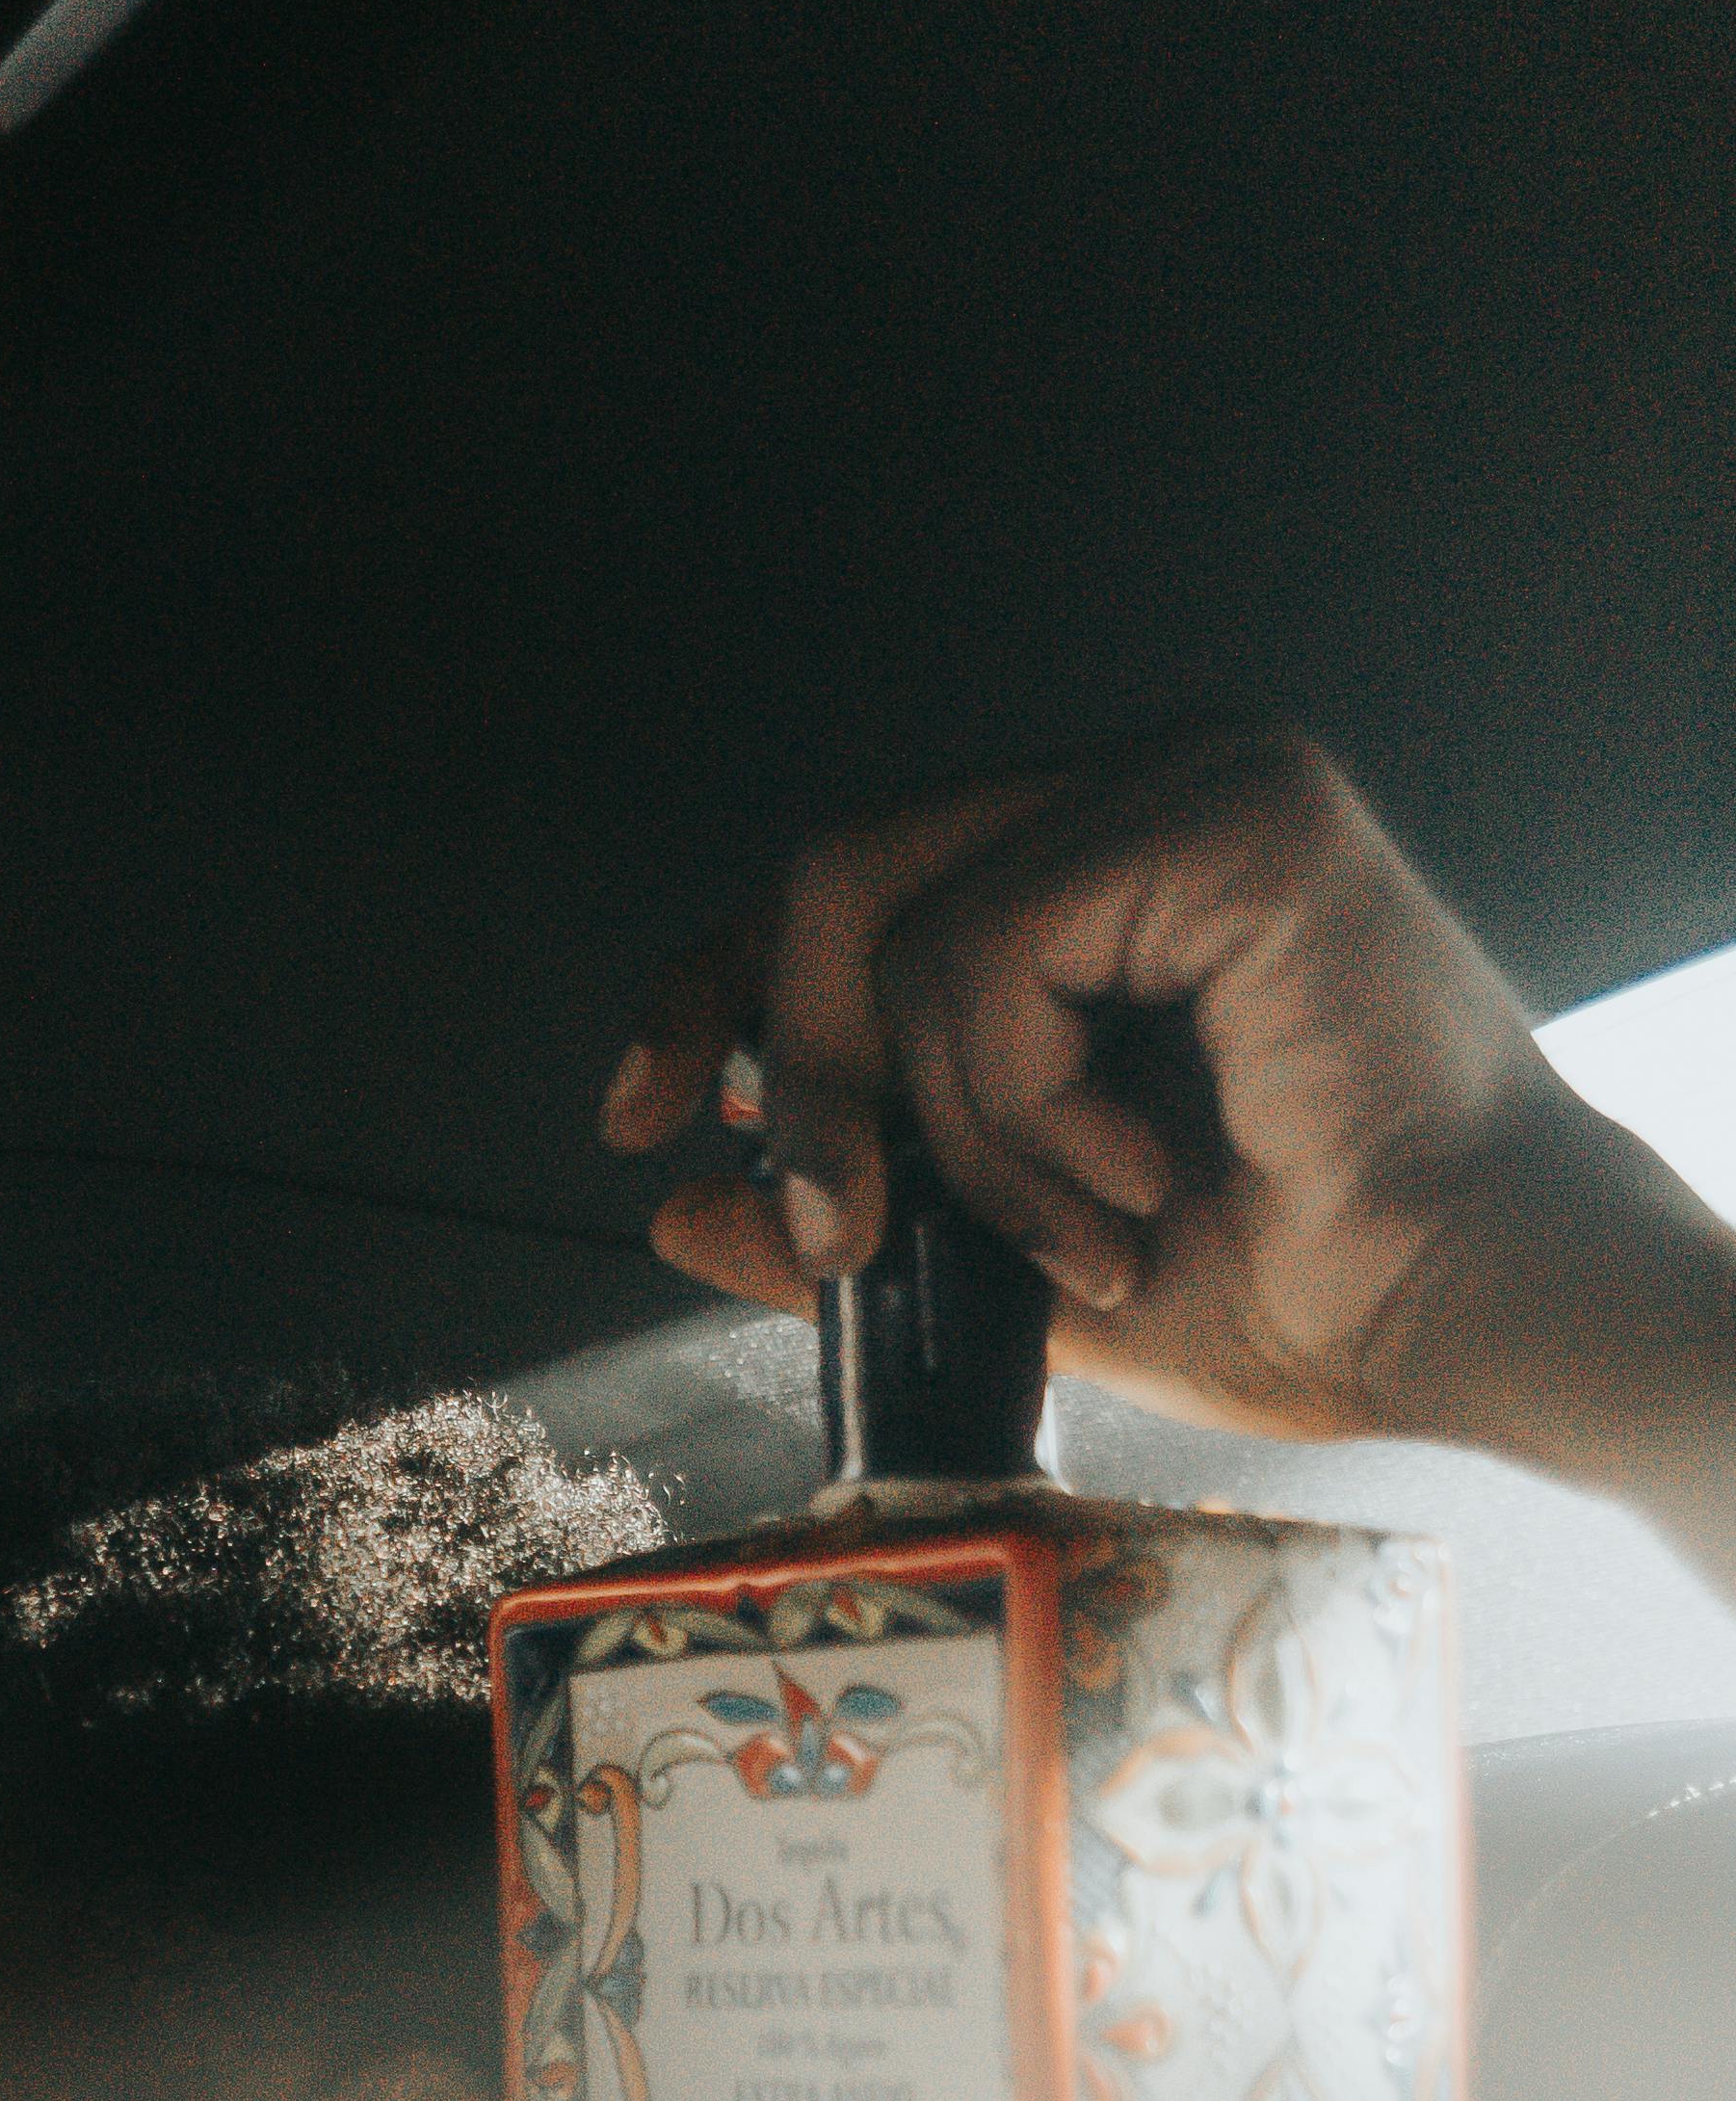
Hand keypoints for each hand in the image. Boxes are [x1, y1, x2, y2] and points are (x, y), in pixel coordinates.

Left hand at [599, 722, 1735, 1499]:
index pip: (847, 881)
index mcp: (1106, 874)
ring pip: (899, 922)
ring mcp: (1196, 782)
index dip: (712, 984)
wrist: (1469, 1317)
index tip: (630, 1112)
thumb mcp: (1013, 1264)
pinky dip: (1018, 1110)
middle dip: (797, 1067)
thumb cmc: (1311, 1285)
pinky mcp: (1233, 817)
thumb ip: (860, 1214)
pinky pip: (989, 951)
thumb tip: (673, 1198)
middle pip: (837, 869)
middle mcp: (1147, 796)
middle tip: (844, 1228)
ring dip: (956, 1133)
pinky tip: (1131, 1186)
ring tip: (1084, 1233)